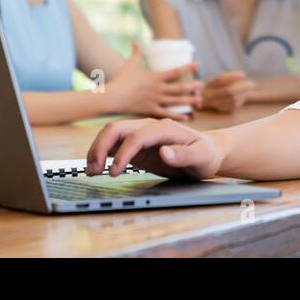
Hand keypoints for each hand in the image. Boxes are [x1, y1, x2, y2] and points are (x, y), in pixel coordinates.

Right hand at [86, 117, 222, 180]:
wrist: (208, 152)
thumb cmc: (207, 153)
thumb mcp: (202, 157)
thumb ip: (184, 155)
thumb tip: (164, 152)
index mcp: (164, 127)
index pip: (137, 136)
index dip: (123, 153)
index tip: (115, 172)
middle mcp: (149, 127)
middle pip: (117, 129)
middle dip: (101, 147)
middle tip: (94, 170)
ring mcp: (141, 135)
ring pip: (111, 134)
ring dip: (97, 150)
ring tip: (91, 171)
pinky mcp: (137, 145)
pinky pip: (114, 145)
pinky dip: (102, 154)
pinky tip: (96, 168)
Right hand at [105, 43, 202, 116]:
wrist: (112, 97)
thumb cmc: (121, 79)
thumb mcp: (130, 64)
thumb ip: (136, 53)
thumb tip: (135, 41)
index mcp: (155, 77)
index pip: (175, 71)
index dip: (187, 67)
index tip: (198, 65)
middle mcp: (158, 89)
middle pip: (179, 88)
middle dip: (192, 86)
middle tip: (202, 85)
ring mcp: (155, 100)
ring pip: (176, 101)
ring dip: (189, 101)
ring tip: (200, 101)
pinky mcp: (150, 110)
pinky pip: (167, 114)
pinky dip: (177, 116)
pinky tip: (187, 117)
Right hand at [201, 71, 255, 112]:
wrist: (204, 100)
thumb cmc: (214, 86)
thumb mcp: (217, 79)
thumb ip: (228, 77)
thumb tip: (242, 75)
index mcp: (209, 85)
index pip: (221, 80)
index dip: (232, 77)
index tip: (243, 74)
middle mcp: (210, 95)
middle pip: (228, 92)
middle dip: (241, 87)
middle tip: (251, 84)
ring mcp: (215, 104)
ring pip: (232, 100)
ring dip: (243, 94)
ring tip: (249, 87)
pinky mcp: (221, 110)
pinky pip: (233, 106)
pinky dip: (241, 100)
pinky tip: (244, 95)